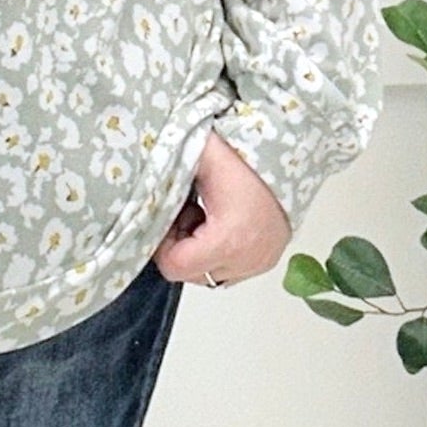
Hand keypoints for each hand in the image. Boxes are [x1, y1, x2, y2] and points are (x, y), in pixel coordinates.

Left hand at [152, 129, 291, 286]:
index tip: (167, 217)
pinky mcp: (267, 260)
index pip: (175, 266)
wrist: (289, 152)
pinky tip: (219, 222)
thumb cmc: (242, 155)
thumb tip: (136, 183)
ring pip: (208, 274)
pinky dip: (217, 252)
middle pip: (190, 274)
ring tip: (203, 215)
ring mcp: (259, 263)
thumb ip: (166, 173)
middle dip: (180, 245)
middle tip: (186, 211)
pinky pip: (228, 269)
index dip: (162, 243)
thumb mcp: (198, 156)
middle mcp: (247, 259)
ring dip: (199, 250)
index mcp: (228, 239)